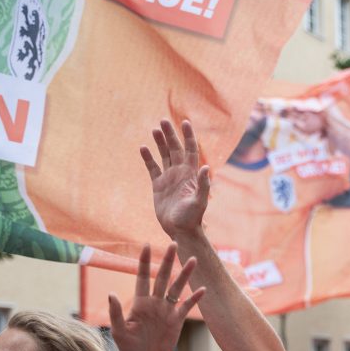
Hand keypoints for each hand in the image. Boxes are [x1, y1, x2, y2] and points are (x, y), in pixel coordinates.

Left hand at [108, 244, 204, 350]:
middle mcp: (155, 302)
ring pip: (177, 287)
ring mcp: (167, 310)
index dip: (144, 261)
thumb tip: (111, 294)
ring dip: (185, 274)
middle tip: (174, 243)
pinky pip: (187, 306)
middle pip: (163, 277)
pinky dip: (195, 298)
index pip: (142, 276)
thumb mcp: (118, 331)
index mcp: (140, 302)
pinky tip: (202, 289)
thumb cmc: (129, 346)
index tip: (146, 245)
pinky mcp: (177, 320)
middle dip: (168, 260)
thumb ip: (116, 312)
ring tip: (193, 259)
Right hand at [141, 119, 211, 237]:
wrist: (180, 230)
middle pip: (175, 149)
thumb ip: (203, 184)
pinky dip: (148, 158)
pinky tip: (143, 147)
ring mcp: (169, 178)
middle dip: (170, 135)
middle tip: (163, 121)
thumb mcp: (199, 201)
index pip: (191, 150)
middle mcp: (180, 173)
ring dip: (160, 143)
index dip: (188, 136)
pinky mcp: (158, 185)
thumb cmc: (192, 217)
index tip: (185, 122)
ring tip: (155, 129)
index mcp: (191, 174)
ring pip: (164, 155)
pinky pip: (152, 168)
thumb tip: (205, 167)